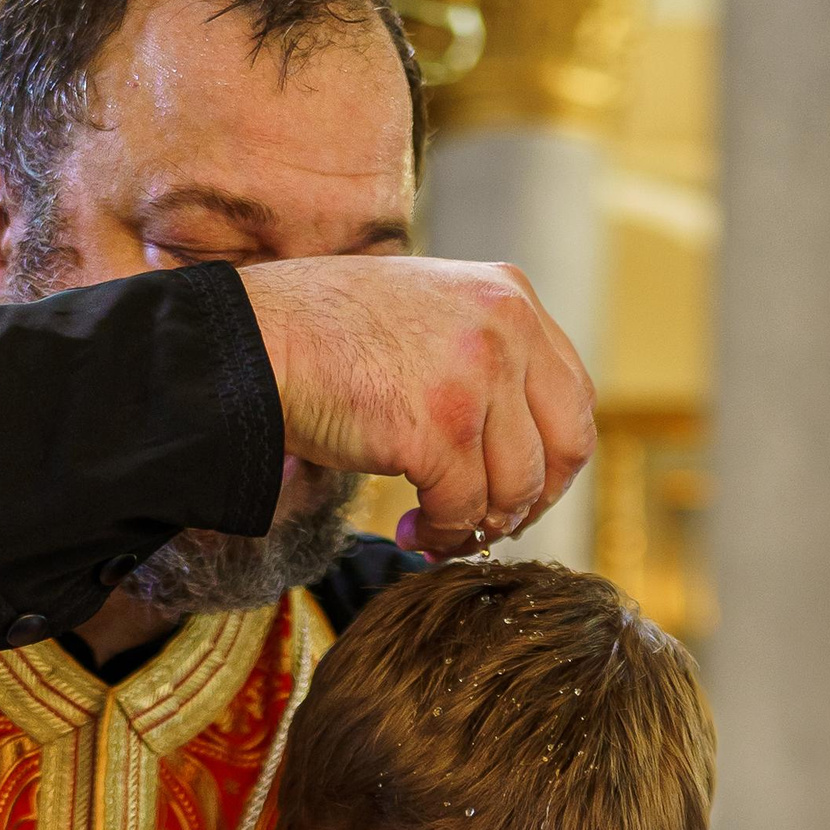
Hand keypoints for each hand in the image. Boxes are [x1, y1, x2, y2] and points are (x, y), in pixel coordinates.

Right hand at [235, 256, 594, 557]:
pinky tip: (412, 531)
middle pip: (567, 445)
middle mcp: (506, 326)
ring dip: (478, 524)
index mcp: (509, 294)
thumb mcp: (428, 315)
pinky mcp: (440, 427)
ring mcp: (477, 376)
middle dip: (531, 500)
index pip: (572, 396)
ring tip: (437, 529)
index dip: (551, 458)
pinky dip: (443, 535)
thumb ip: (483, 352)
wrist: (257, 342)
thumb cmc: (327, 335)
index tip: (514, 489)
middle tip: (489, 523)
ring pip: (515, 487)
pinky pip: (464, 509)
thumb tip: (520, 437)